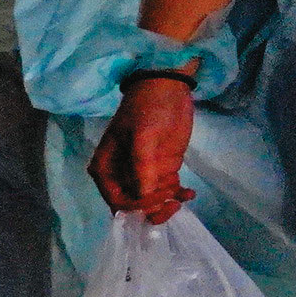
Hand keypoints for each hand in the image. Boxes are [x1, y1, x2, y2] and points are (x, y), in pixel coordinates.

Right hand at [91, 73, 192, 219]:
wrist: (168, 87)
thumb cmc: (148, 108)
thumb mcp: (143, 134)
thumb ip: (141, 166)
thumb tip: (142, 196)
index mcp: (106, 170)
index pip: (117, 202)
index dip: (138, 205)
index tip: (161, 194)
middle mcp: (121, 176)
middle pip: (133, 207)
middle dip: (153, 209)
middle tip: (175, 200)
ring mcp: (143, 174)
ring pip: (151, 202)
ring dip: (167, 205)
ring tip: (184, 195)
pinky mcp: (162, 169)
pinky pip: (166, 191)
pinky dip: (177, 196)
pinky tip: (190, 193)